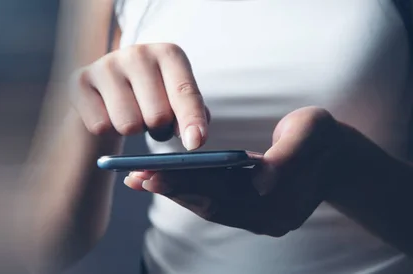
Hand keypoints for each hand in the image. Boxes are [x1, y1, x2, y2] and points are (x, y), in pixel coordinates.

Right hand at [69, 43, 209, 149]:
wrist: (106, 90)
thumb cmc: (150, 98)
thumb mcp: (177, 101)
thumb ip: (192, 116)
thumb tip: (194, 138)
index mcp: (168, 54)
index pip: (184, 92)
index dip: (191, 120)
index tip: (195, 143)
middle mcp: (138, 53)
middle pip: (157, 116)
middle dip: (159, 130)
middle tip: (153, 124)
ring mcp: (106, 65)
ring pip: (128, 125)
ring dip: (132, 132)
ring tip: (131, 116)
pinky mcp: (79, 81)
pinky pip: (100, 126)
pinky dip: (107, 130)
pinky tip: (107, 114)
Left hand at [125, 107, 349, 236]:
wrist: (338, 158)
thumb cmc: (322, 139)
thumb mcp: (310, 133)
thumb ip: (286, 158)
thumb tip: (260, 180)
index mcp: (279, 204)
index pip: (224, 197)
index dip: (187, 186)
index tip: (154, 176)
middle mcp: (265, 218)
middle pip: (210, 205)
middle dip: (171, 190)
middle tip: (134, 178)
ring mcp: (258, 218)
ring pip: (208, 206)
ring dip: (174, 192)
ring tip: (139, 180)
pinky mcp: (250, 210)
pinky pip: (214, 202)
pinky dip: (187, 190)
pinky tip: (163, 180)